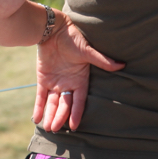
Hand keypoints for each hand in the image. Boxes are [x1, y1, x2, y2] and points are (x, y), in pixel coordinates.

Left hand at [33, 13, 123, 131]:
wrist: (54, 29)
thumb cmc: (73, 38)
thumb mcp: (87, 51)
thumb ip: (101, 60)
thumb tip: (121, 65)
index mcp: (80, 80)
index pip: (79, 101)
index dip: (76, 113)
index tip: (73, 126)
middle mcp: (68, 84)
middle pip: (64, 105)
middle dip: (60, 117)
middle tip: (55, 129)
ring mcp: (55, 82)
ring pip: (52, 103)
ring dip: (50, 115)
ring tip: (47, 128)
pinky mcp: (43, 79)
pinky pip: (41, 96)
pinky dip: (39, 107)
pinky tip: (36, 118)